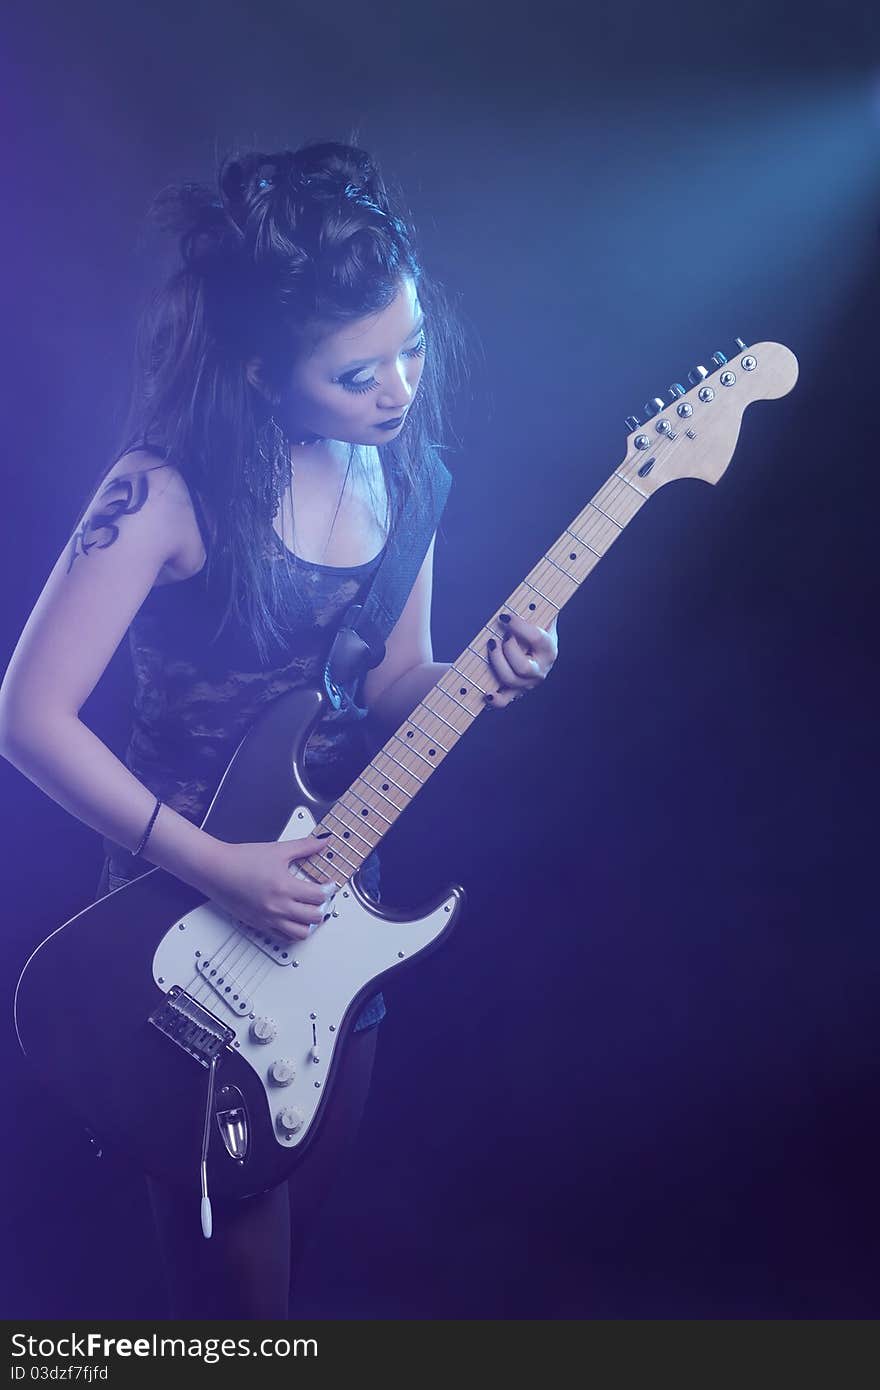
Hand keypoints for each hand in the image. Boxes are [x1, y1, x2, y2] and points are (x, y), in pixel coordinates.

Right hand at [202, 835, 335, 940]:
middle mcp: (277, 907)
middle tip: (322, 898)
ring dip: (310, 923)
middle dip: (322, 907)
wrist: (216, 869)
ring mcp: (268, 919)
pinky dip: (292, 931)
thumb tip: (323, 842)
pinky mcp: (258, 925)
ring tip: (310, 911)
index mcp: (284, 887)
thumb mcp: (278, 849)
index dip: (329, 890)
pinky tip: (293, 919)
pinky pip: (282, 937)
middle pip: (314, 917)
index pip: (319, 896)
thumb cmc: (241, 859)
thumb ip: (304, 846)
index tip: (329, 885)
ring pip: (300, 933)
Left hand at [485, 611, 558, 708]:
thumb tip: (543, 582)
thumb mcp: (539, 618)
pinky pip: (505, 701)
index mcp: (549, 649)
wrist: (530, 651)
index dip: (519, 627)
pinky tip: (487, 693)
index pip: (537, 639)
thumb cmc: (530, 631)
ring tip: (491, 647)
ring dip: (497, 663)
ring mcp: (528, 684)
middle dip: (507, 650)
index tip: (504, 616)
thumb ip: (539, 605)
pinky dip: (496, 700)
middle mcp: (541, 670)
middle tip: (500, 637)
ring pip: (511, 680)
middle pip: (523, 667)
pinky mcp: (514, 692)